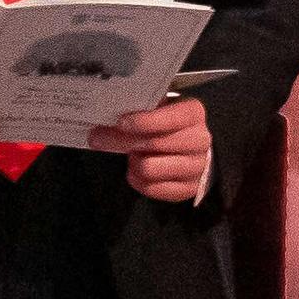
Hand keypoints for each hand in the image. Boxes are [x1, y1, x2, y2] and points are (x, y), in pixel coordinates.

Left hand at [90, 97, 215, 203]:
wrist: (192, 149)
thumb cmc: (169, 125)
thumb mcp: (158, 109)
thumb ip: (139, 111)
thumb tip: (106, 120)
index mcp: (193, 114)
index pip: (170, 118)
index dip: (144, 122)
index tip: (121, 122)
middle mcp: (199, 141)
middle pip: (154, 143)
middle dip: (121, 141)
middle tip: (98, 138)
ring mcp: (196, 167)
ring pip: (149, 168)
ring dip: (133, 162)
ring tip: (133, 156)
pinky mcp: (188, 189)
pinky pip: (152, 189)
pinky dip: (138, 180)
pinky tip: (137, 171)